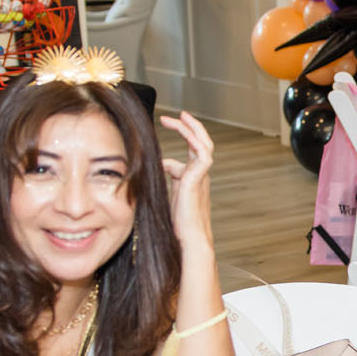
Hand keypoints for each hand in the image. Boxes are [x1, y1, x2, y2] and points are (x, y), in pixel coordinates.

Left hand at [158, 111, 215, 246]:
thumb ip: (159, 184)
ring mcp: (200, 177)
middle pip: (200, 144)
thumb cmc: (176, 226)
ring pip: (204, 145)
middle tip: (176, 115)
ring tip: (180, 117)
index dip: (177, 143)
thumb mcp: (163, 198)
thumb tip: (152, 170)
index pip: (189, 154)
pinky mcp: (198, 179)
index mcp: (191, 180)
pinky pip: (203, 154)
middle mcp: (198, 176)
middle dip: (189, 128)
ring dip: (193, 129)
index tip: (162, 129)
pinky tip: (184, 132)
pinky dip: (195, 140)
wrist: (188, 239)